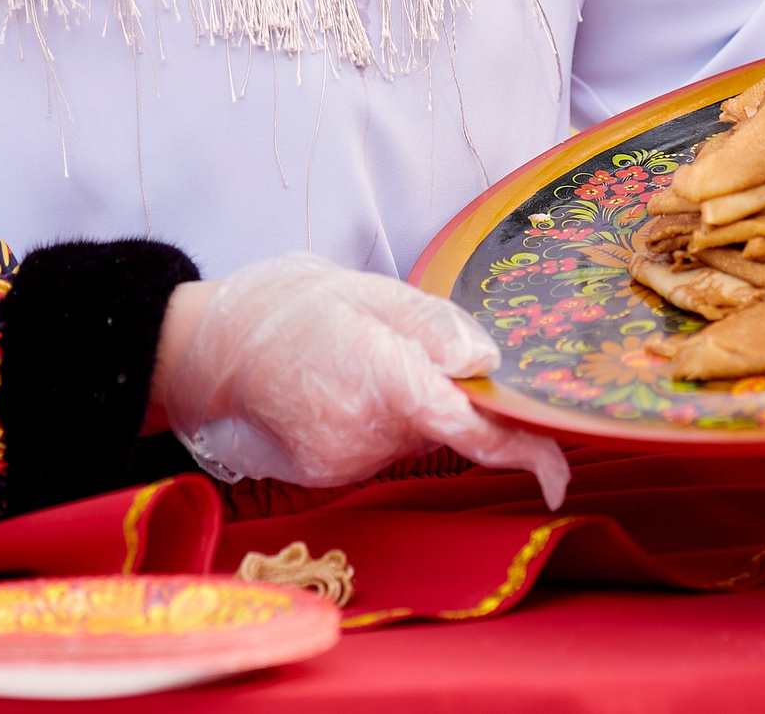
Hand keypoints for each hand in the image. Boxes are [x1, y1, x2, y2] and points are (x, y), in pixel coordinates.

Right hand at [152, 254, 569, 507]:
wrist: (205, 347)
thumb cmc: (286, 307)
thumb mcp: (365, 290)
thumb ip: (432, 324)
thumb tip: (489, 357)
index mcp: (383, 378)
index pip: (472, 427)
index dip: (524, 451)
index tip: (559, 472)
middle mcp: (366, 433)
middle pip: (448, 428)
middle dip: (451, 395)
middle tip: (408, 345)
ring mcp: (345, 461)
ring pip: (416, 437)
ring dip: (413, 405)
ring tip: (361, 357)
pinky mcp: (328, 474)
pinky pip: (382, 448)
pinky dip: (381, 420)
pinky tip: (343, 385)